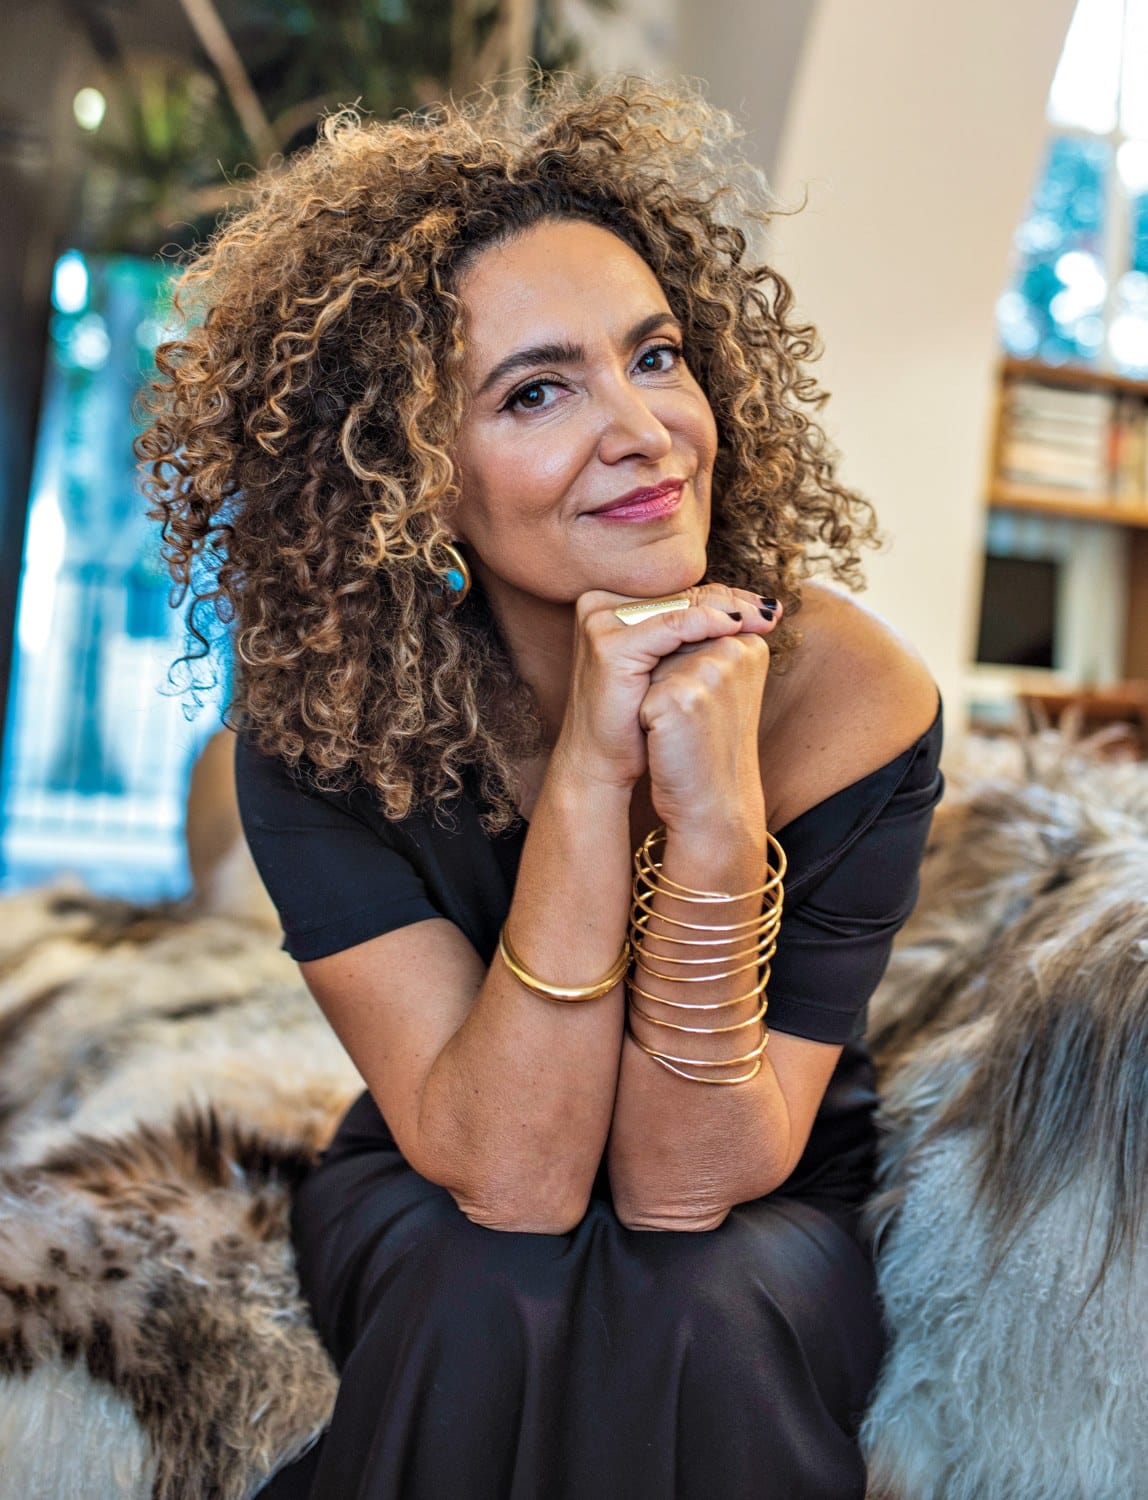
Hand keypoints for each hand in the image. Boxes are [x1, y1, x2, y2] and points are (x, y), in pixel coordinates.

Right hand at [550, 584, 780, 801]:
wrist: (601, 762)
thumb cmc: (635, 717)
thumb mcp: (664, 665)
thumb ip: (691, 631)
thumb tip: (751, 605)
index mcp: (607, 603)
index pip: (676, 592)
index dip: (723, 597)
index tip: (765, 606)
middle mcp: (598, 604)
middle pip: (679, 595)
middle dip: (731, 602)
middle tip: (771, 609)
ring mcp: (600, 622)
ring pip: (678, 606)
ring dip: (727, 610)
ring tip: (763, 619)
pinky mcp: (610, 645)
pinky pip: (671, 626)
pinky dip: (708, 624)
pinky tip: (738, 628)